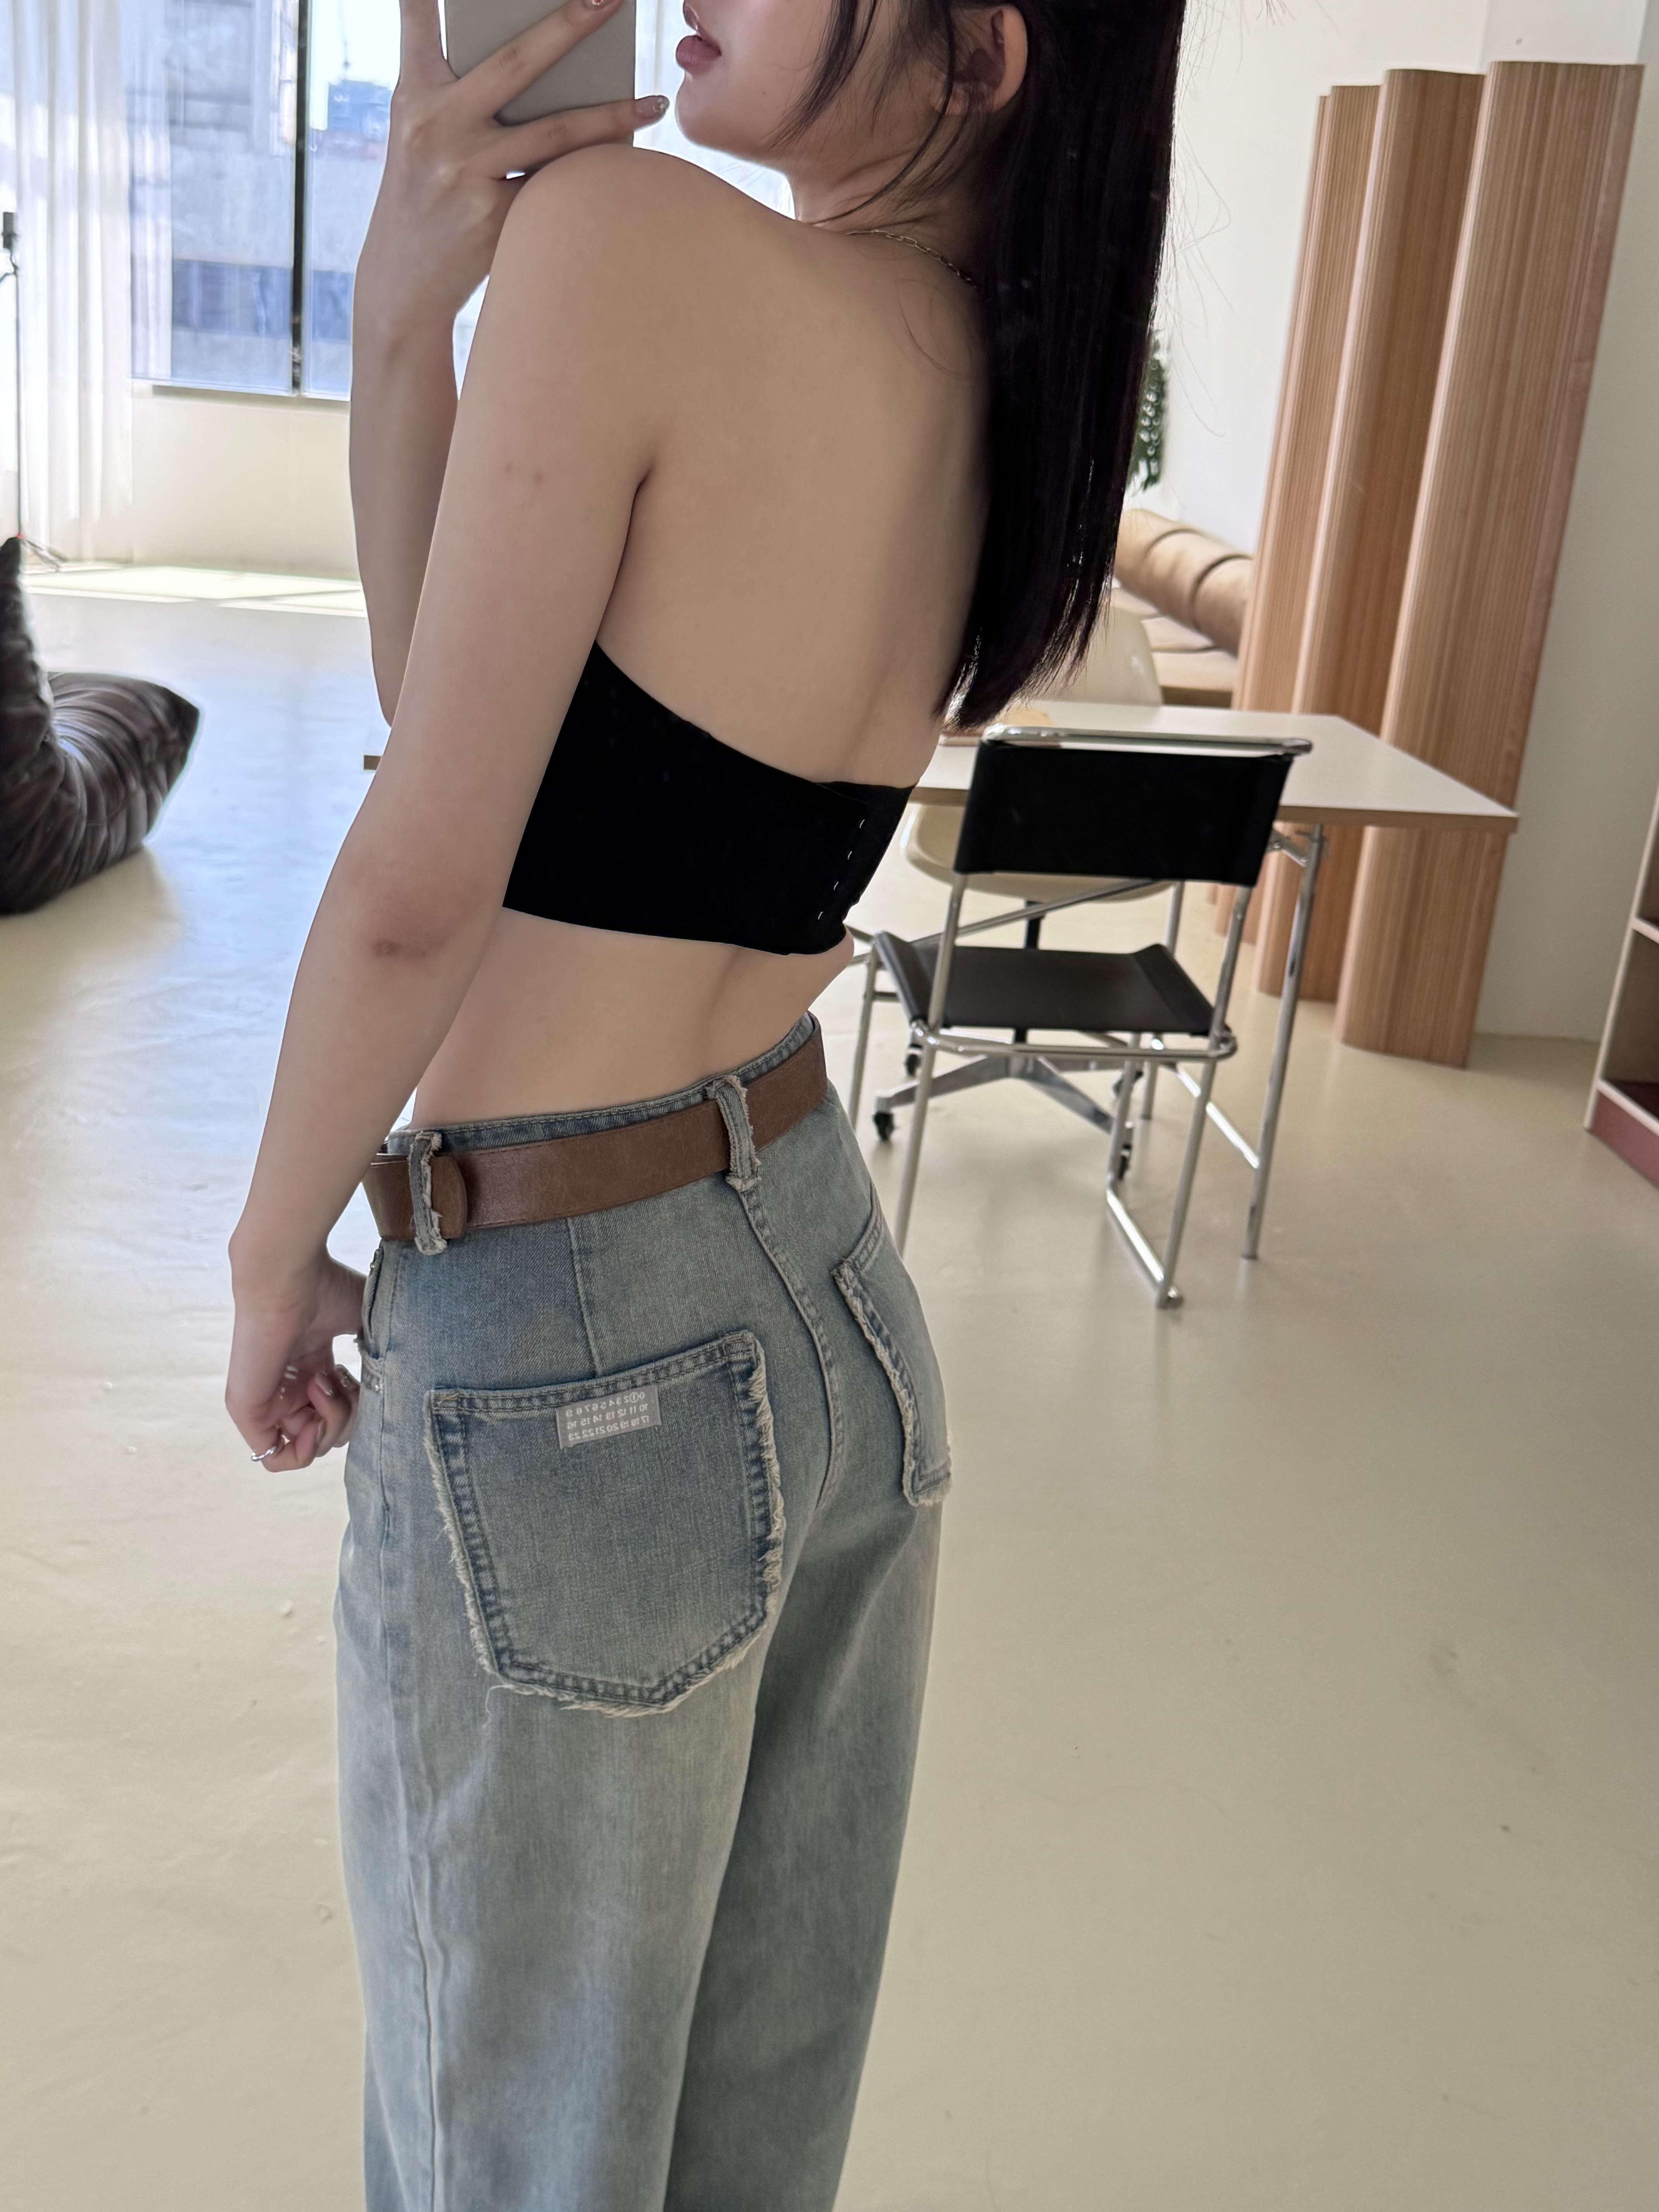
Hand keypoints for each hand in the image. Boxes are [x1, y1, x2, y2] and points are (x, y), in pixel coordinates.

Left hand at [226, 1251, 369, 1471]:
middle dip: (349, 1416)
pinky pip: (278, 1458)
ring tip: (323, 1384)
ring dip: (332, 1423)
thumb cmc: (325, 1288)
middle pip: (330, 1433)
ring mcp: (267, 1402)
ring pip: (311, 1446)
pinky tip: (316, 1423)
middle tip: (341, 1379)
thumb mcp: (366, 1326)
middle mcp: (288, 1388)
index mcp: (311, 1368)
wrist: (287, 1276)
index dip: (359, 1405)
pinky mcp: (249, 1413)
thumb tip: (390, 1388)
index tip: (358, 1376)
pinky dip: (305, 1451)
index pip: (339, 1411)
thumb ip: (379, 1359)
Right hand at [358, 0, 668, 331]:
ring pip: (556, 134)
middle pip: (516, 64)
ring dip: (614, 116)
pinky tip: (630, 163)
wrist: (402, 279)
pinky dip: (595, 174)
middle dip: (568, 24)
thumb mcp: (418, 131)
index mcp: (413, 94)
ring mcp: (465, 172)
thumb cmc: (423, 192)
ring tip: (655, 104)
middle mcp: (436, 126)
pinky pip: (559, 187)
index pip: (419, 23)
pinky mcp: (493, 219)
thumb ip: (456, 89)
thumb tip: (535, 61)